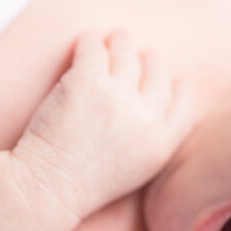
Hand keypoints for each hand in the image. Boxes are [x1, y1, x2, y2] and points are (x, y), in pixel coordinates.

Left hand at [12, 31, 192, 218]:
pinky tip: (84, 44)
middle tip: (129, 53)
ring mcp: (118, 97)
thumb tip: (154, 104)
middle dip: (145, 58)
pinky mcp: (87, 82)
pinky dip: (89, 41)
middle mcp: (146, 118)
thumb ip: (151, 138)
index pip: (183, 101)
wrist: (47, 188)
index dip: (173, 84)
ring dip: (117, 42)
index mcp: (162, 144)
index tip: (163, 77)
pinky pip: (93, 45)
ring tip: (107, 42)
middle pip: (156, 70)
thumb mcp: (135, 169)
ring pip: (125, 51)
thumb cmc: (83, 184)